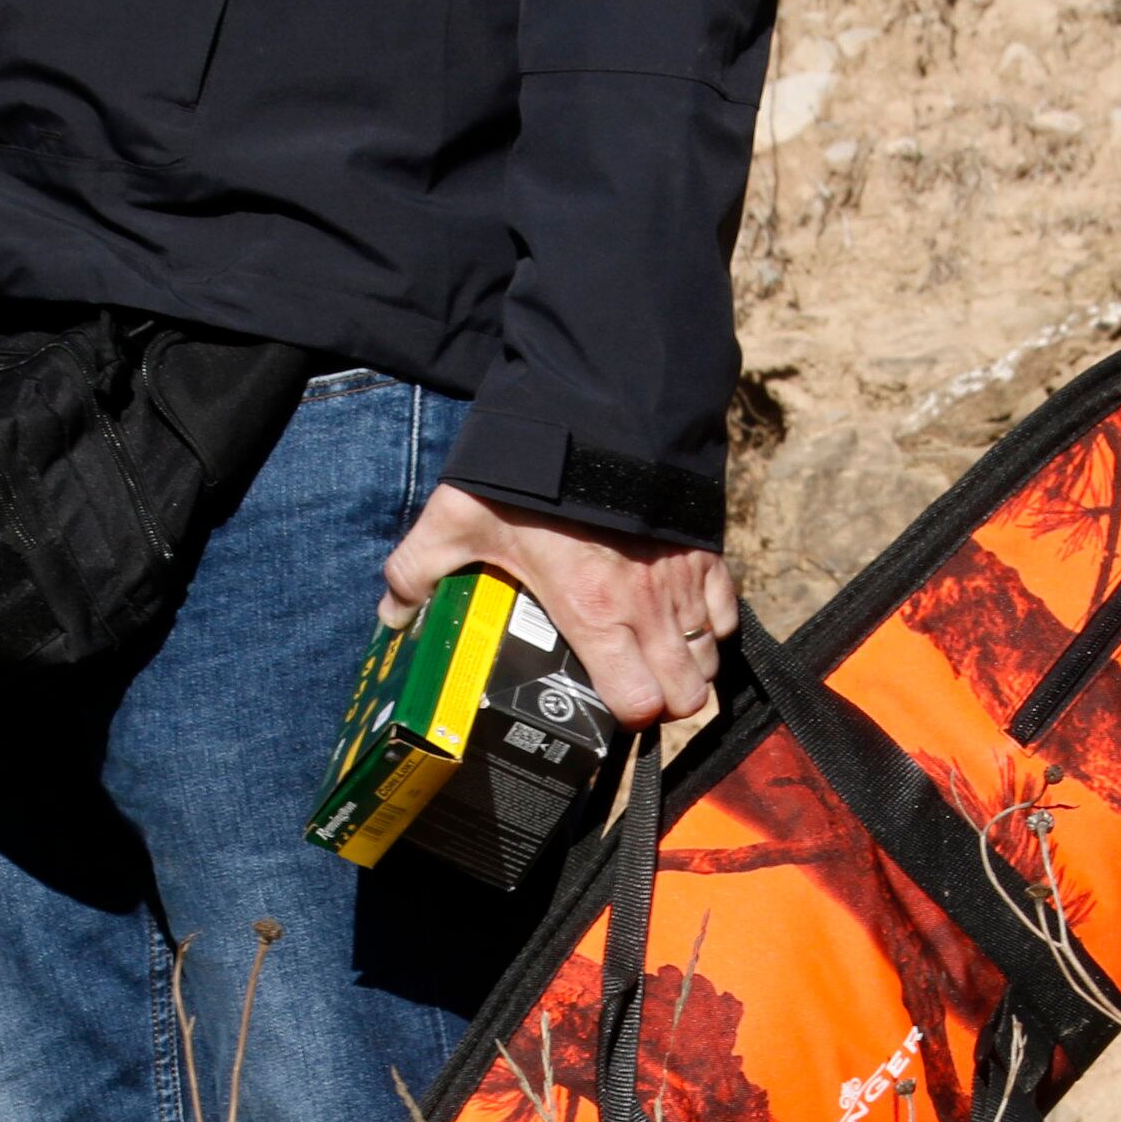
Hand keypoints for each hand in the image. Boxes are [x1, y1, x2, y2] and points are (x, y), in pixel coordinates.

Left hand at [380, 485, 739, 729]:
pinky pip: (727, 611)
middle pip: (687, 695)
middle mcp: (649, 607)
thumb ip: (418, 569)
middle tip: (634, 689)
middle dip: (665, 702)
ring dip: (687, 666)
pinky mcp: (706, 550)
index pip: (639, 704)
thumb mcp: (459, 519)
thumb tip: (394, 613)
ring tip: (653, 657)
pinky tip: (680, 617)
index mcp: (594, 614)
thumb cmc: (528, 476)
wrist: (597, 405)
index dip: (626, 716)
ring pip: (710, 658)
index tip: (606, 707)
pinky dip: (710, 624)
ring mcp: (683, 579)